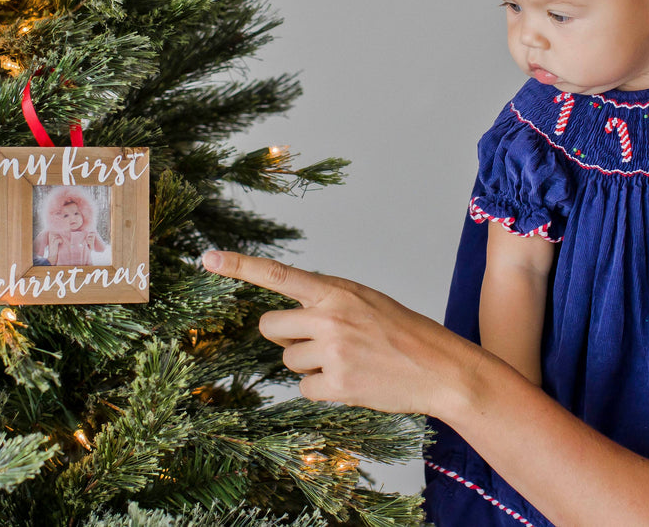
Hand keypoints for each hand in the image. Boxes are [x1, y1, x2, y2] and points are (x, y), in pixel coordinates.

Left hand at [202, 250, 486, 416]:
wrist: (440, 368)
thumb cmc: (404, 333)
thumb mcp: (366, 300)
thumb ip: (326, 300)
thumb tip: (285, 318)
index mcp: (336, 291)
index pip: (278, 274)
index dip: (240, 266)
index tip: (207, 259)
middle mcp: (329, 317)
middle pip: (271, 326)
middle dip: (285, 335)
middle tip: (318, 340)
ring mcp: (331, 352)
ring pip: (289, 360)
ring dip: (310, 365)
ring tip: (349, 361)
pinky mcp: (337, 385)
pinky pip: (305, 389)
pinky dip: (323, 390)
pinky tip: (352, 382)